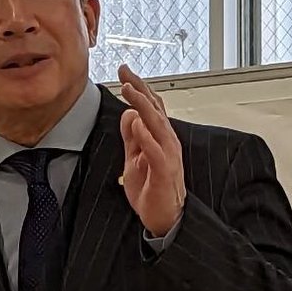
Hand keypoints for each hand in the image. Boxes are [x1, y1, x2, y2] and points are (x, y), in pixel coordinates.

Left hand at [118, 64, 184, 237]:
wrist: (165, 219)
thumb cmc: (152, 190)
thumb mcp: (135, 159)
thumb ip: (131, 138)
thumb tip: (128, 114)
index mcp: (160, 138)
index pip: (151, 106)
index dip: (139, 88)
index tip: (124, 72)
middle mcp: (167, 142)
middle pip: (154, 109)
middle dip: (139, 89)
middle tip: (125, 72)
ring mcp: (167, 156)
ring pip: (156, 125)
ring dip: (142, 106)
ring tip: (129, 91)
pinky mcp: (164, 172)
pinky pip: (156, 151)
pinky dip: (147, 137)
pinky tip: (138, 124)